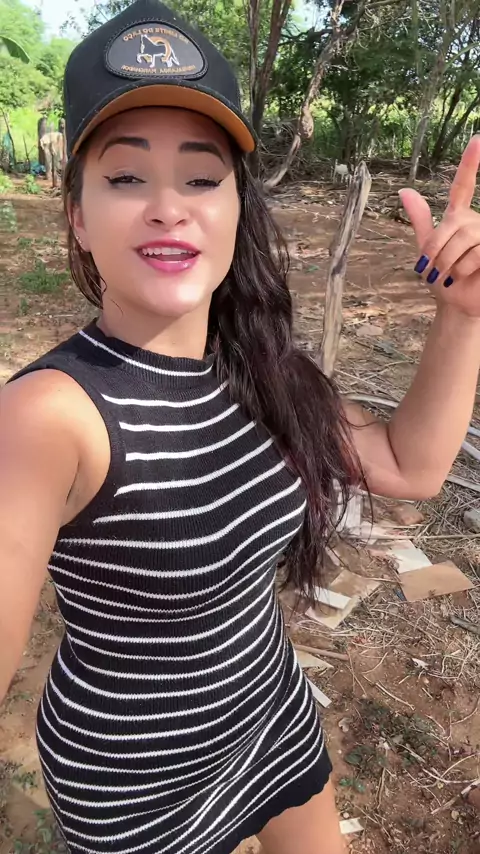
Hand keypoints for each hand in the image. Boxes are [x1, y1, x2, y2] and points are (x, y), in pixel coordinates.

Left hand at [399, 135, 479, 317]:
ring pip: (466, 238)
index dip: (470, 163)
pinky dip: (464, 268)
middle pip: (453, 225)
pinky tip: (464, 276)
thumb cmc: (444, 278)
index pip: (464, 185)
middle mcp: (475, 222)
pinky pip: (478, 252)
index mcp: (458, 217)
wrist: (457, 303)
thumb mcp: (427, 249)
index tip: (477, 139)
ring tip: (449, 275)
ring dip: (450, 262)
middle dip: (438, 250)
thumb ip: (420, 220)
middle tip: (434, 269)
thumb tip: (404, 190)